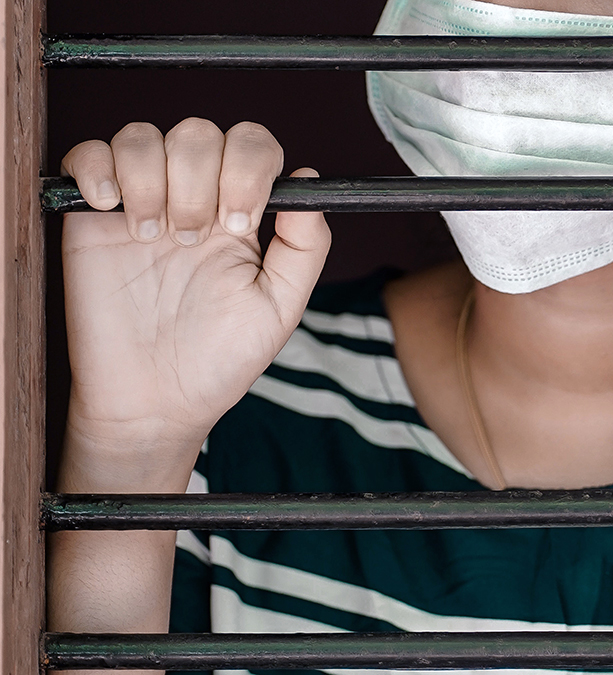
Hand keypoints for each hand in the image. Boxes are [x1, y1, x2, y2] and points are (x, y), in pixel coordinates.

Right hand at [61, 118, 329, 467]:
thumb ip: (304, 245)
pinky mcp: (92, 217)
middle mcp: (194, 197)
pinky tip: (112, 210)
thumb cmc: (220, 358)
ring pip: (144, 136)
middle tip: (192, 239)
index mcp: (242, 212)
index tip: (240, 223)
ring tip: (154, 237)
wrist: (154, 400)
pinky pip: (87, 154)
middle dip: (200, 180)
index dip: (249, 167)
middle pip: (199, 133)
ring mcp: (142, 202)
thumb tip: (312, 179)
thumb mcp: (280, 307)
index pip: (252, 146)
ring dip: (151, 179)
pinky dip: (99, 168)